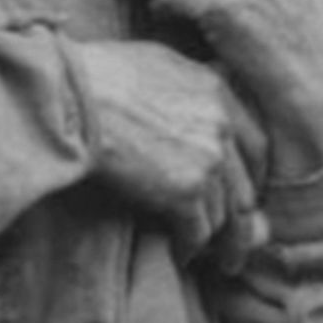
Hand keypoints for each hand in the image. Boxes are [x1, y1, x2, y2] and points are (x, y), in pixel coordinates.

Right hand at [71, 39, 267, 267]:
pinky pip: (198, 232)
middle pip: (245, 187)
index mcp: (216, 92)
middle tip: (237, 242)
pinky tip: (181, 256)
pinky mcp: (186, 192)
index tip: (242, 196)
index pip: (254, 144)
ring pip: (224, 215)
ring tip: (212, 259)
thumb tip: (189, 102)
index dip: (251, 177)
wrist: (68, 97)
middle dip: (243, 220)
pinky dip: (190, 249)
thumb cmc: (93, 76)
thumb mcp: (154, 62)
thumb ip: (184, 86)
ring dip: (217, 240)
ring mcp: (208, 160)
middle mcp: (221, 125)